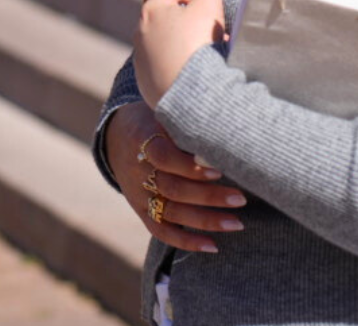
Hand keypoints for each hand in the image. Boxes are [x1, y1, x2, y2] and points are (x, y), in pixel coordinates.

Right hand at [104, 102, 244, 253]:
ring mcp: (139, 194)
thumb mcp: (163, 111)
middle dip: (209, 196)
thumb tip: (229, 127)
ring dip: (205, 220)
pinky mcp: (141, 210)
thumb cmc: (153, 120)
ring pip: (171, 212)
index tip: (219, 169)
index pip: (164, 156)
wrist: (117, 136)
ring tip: (237, 223)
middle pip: (173, 188)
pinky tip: (212, 246)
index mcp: (143, 140)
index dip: (190, 166)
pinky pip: (162, 231)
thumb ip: (186, 122)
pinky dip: (186, 241)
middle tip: (241, 198)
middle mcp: (139, 171)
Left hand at [134, 0, 226, 106]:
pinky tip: (199, 72)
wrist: (192, 97)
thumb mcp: (209, 6)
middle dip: (191, 18)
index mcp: (151, 12)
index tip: (208, 2)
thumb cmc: (199, 46)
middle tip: (214, 29)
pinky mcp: (147, 84)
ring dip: (186, 41)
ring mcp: (142, 61)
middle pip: (166, 16)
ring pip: (166, 42)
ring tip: (211, 52)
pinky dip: (180, 63)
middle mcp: (140, 34)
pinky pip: (165, 66)